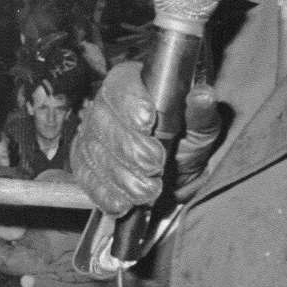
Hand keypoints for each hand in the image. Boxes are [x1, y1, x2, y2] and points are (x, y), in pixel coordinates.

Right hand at [69, 61, 219, 215]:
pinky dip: (103, 192)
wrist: (175, 172)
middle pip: (103, 121)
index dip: (129, 103)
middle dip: (128, 147)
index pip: (120, 85)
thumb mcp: (201, 126)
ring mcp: (90, 135)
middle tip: (154, 165)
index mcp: (132, 84)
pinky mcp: (84, 163)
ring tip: (147, 190)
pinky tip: (122, 202)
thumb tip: (203, 96)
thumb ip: (201, 113)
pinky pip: (84, 176)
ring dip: (120, 175)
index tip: (147, 121)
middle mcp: (105, 106)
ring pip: (93, 152)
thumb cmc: (186, 140)